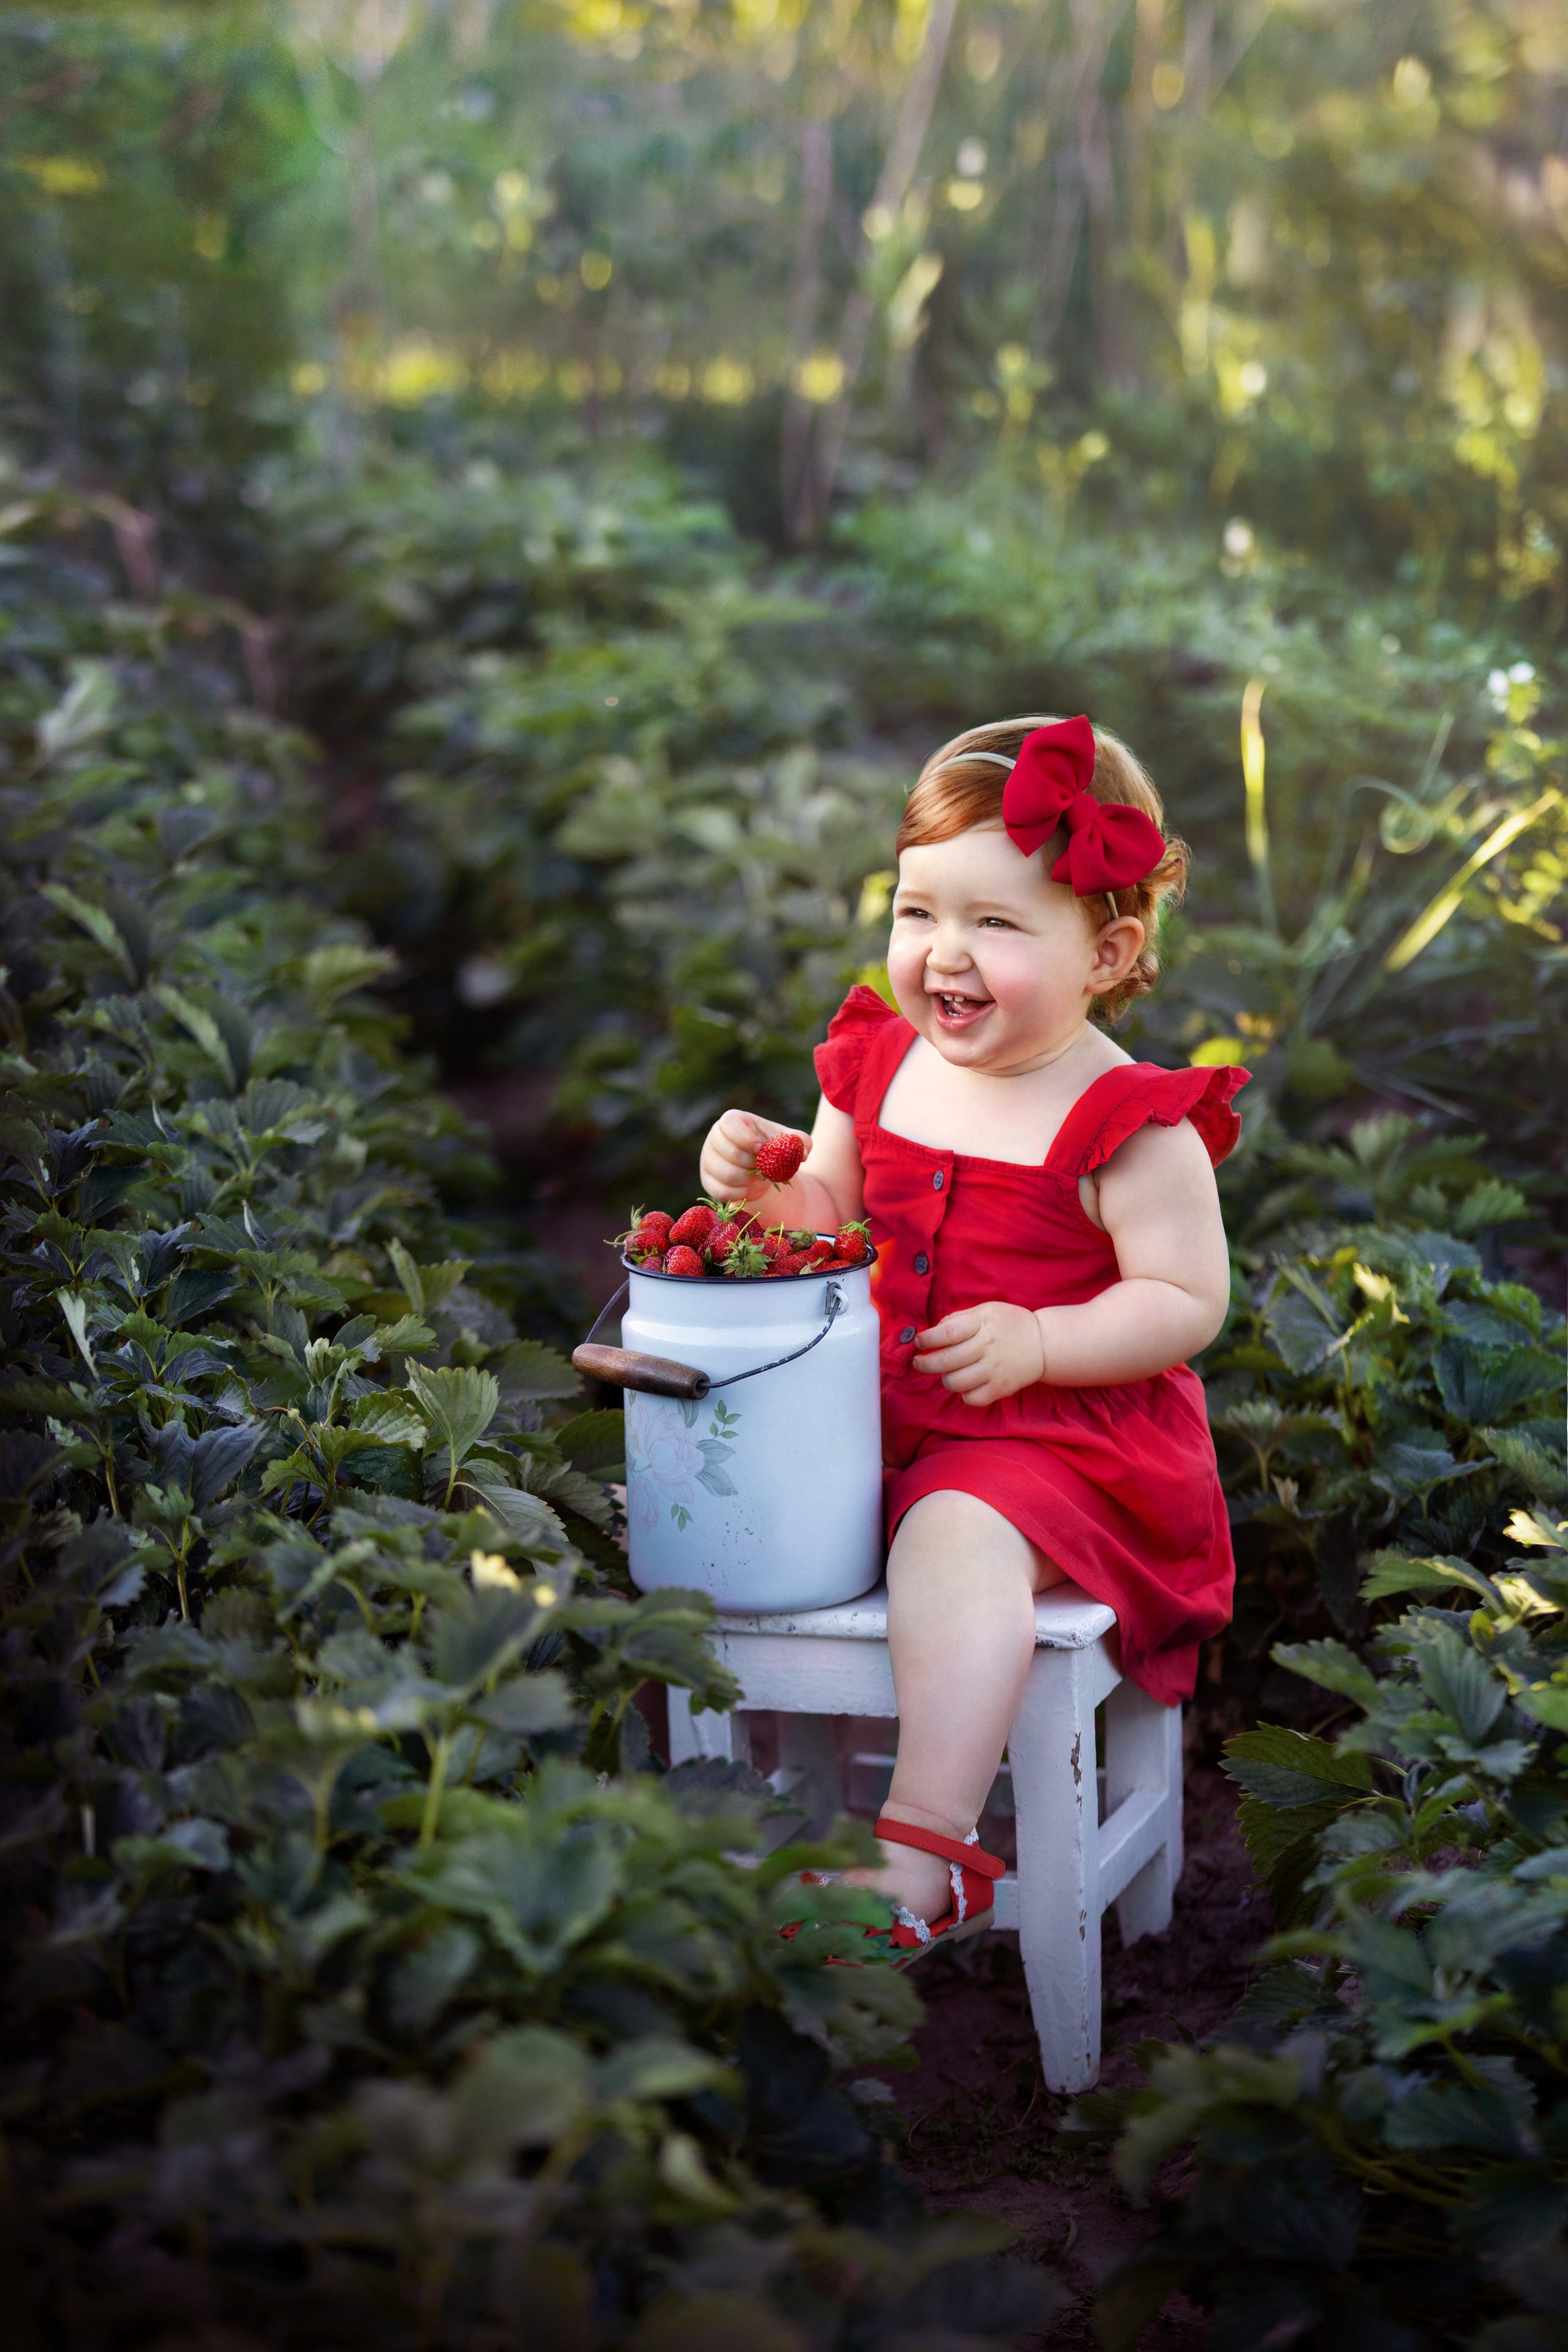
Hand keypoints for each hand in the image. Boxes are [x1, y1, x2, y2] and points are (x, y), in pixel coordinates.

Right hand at [699, 1108, 810, 1203]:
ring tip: (757, 1176)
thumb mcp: (786, 1141)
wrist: (758, 1169)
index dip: (745, 1138)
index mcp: (731, 1121)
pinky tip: (748, 1188)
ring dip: (748, 1179)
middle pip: (730, 1153)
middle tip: (763, 1165)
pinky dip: (740, 1193)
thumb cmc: (770, 1149)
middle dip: (753, 1163)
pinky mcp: (708, 1181)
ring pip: (726, 1174)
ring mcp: (708, 1161)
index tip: (760, 1148)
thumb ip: (799, 1141)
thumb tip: (803, 1153)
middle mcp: (714, 1138)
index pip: (729, 1124)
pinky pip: (722, 1191)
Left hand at [912, 1302, 1045, 1406]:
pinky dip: (964, 1394)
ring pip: (955, 1382)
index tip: (919, 1342)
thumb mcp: (986, 1311)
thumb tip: (934, 1331)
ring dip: (945, 1379)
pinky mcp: (1001, 1388)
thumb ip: (959, 1318)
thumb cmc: (1009, 1324)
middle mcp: (987, 1346)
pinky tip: (967, 1385)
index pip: (947, 1333)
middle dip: (925, 1364)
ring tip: (947, 1373)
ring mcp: (994, 1370)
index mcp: (982, 1323)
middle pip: (946, 1361)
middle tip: (919, 1363)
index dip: (927, 1339)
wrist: (1043, 1344)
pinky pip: (971, 1399)